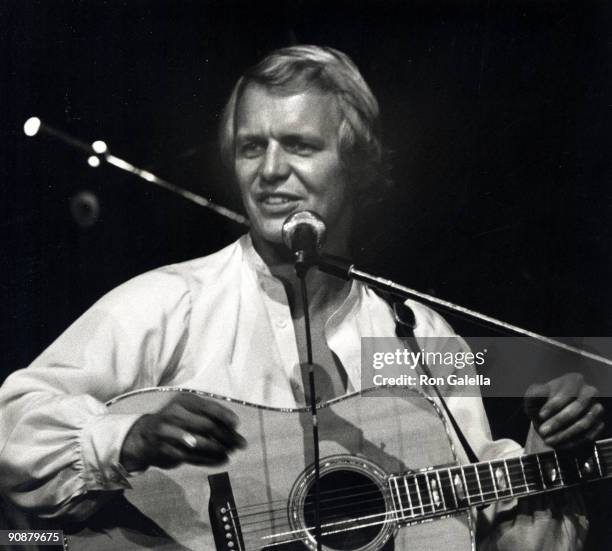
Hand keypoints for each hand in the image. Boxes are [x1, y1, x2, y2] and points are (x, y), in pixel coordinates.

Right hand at [120, 393, 245, 471]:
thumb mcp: (189, 409)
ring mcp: (169, 433)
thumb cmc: (176, 420)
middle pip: (207, 426)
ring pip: (200, 443)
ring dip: (220, 449)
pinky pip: (192, 456)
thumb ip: (210, 414)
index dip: (225, 415)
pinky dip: (209, 459)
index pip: (208, 407)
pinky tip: (222, 459)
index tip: (237, 424)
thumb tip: (235, 425)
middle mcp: (175, 414)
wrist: (145, 436)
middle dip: (227, 436)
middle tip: (241, 444)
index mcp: (183, 401)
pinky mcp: (166, 450)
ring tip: (231, 452)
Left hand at [524, 373, 603, 448]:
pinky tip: (557, 444)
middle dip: (558, 421)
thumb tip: (540, 391)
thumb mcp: (533, 398)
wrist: (549, 418)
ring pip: (584, 423)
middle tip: (542, 431)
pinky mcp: (598, 424)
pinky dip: (572, 442)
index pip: (567, 393)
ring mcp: (596, 408)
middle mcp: (589, 392)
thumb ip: (534, 394)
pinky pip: (589, 435)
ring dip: (564, 434)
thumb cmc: (541, 404)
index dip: (554, 405)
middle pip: (578, 407)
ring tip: (547, 440)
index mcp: (574, 380)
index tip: (540, 416)